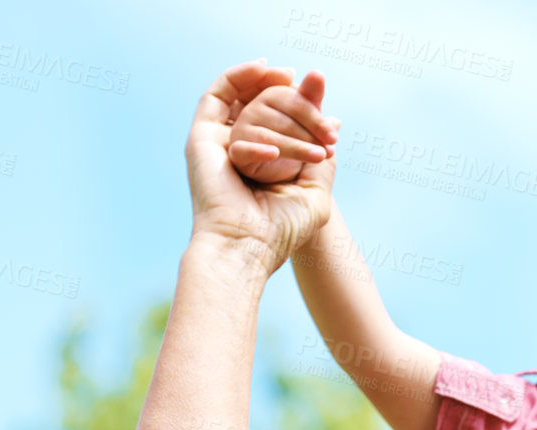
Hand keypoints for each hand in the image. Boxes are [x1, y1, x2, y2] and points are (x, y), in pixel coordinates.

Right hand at [185, 61, 335, 275]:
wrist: (248, 247)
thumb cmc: (281, 230)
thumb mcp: (315, 193)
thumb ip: (323, 160)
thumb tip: (336, 123)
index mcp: (265, 167)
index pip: (280, 124)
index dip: (297, 102)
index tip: (319, 89)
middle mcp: (239, 153)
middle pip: (259, 106)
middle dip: (286, 90)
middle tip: (309, 82)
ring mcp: (218, 145)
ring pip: (240, 99)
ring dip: (263, 80)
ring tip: (289, 74)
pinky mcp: (200, 140)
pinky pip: (216, 98)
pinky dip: (237, 79)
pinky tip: (264, 74)